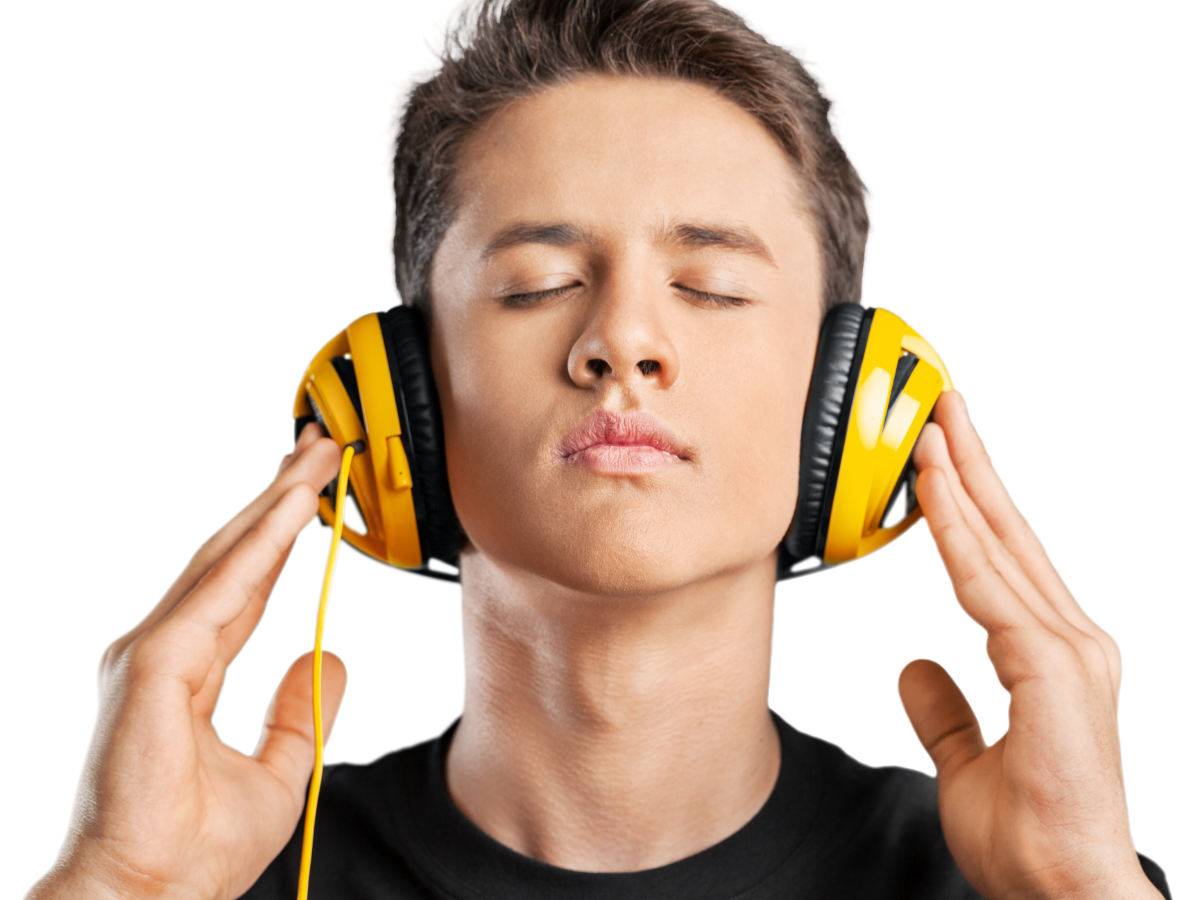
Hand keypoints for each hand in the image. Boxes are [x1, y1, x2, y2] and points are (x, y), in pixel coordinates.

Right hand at [28, 424, 345, 899]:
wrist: (145, 897)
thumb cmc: (191, 851)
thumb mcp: (277, 774)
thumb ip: (299, 714)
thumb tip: (329, 659)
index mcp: (187, 672)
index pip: (245, 587)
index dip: (281, 538)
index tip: (316, 496)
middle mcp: (164, 651)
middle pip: (233, 557)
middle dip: (280, 500)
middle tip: (322, 449)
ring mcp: (154, 652)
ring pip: (227, 558)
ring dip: (275, 504)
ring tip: (318, 457)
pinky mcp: (156, 663)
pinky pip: (223, 590)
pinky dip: (261, 544)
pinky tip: (295, 508)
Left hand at [899, 392, 1157, 899]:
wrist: (1063, 890)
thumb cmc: (1033, 837)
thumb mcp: (966, 761)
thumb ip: (944, 710)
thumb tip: (913, 668)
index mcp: (1053, 654)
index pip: (1005, 558)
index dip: (972, 502)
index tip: (942, 454)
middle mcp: (1069, 639)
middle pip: (1010, 534)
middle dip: (971, 465)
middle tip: (942, 405)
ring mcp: (1069, 649)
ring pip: (1000, 547)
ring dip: (961, 482)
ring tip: (930, 425)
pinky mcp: (1055, 667)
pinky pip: (989, 588)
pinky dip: (958, 537)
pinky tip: (931, 495)